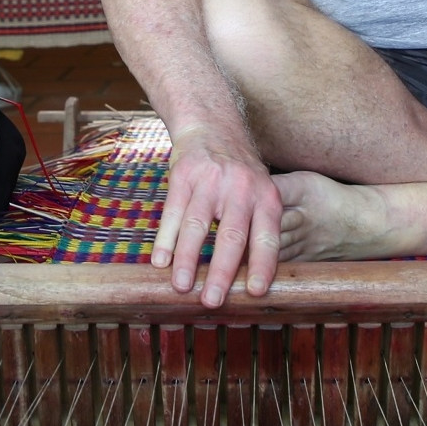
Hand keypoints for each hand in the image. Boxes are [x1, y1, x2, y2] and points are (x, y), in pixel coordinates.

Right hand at [156, 122, 281, 307]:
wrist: (212, 124)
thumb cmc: (239, 170)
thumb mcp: (259, 191)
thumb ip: (257, 227)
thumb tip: (253, 279)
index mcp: (265, 197)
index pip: (266, 237)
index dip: (261, 266)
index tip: (254, 293)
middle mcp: (240, 189)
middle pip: (231, 236)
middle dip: (221, 272)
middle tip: (212, 301)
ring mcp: (210, 181)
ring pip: (198, 226)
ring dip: (188, 260)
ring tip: (182, 287)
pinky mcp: (183, 175)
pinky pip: (173, 212)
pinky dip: (166, 240)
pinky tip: (160, 261)